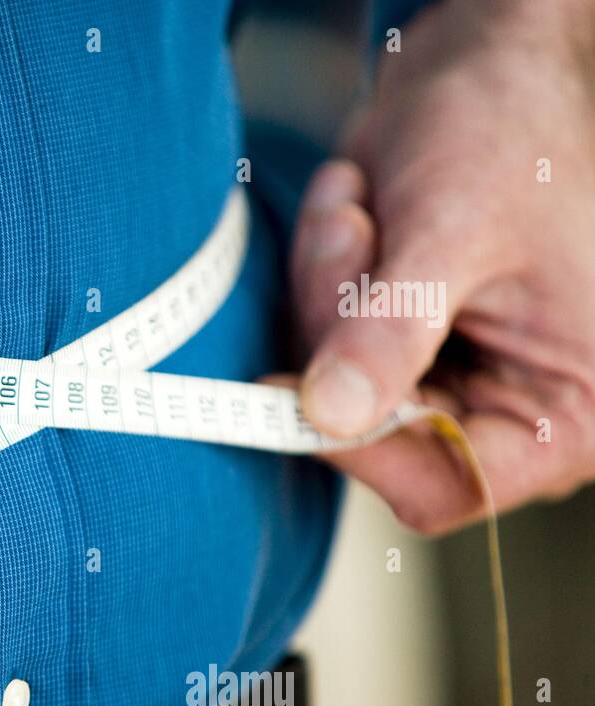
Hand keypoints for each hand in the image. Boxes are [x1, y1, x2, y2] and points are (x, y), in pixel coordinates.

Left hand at [286, 0, 594, 532]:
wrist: (478, 73)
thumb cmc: (505, 135)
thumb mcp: (454, 231)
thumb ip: (392, 330)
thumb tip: (330, 415)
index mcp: (565, 411)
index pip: (447, 483)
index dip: (361, 447)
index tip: (291, 393)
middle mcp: (503, 409)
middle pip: (370, 431)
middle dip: (342, 327)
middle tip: (360, 233)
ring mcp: (439, 378)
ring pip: (324, 387)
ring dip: (325, 288)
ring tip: (370, 214)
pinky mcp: (387, 348)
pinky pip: (310, 345)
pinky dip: (318, 279)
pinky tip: (360, 220)